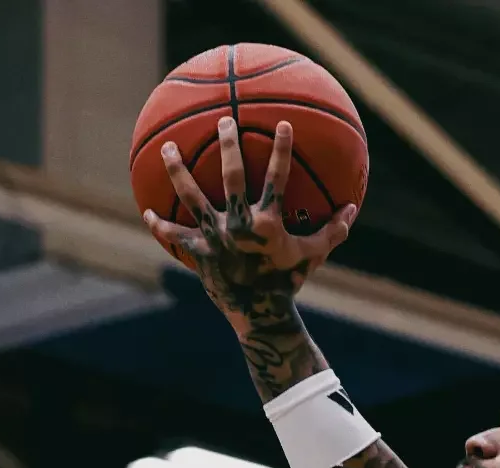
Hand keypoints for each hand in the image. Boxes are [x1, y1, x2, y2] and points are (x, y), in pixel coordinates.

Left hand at [143, 117, 357, 336]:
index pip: (278, 178)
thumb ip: (332, 231)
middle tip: (223, 121)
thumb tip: (353, 208)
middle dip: (228, 145)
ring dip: (178, 170)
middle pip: (232, 176)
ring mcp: (215, 237)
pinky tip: (146, 212)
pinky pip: (176, 236)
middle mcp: (239, 224)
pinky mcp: (198, 252)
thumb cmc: (288, 282)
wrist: (259, 315)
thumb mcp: (313, 255)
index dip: (282, 150)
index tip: (282, 124)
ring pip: (192, 197)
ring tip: (168, 148)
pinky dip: (160, 225)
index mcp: (268, 222)